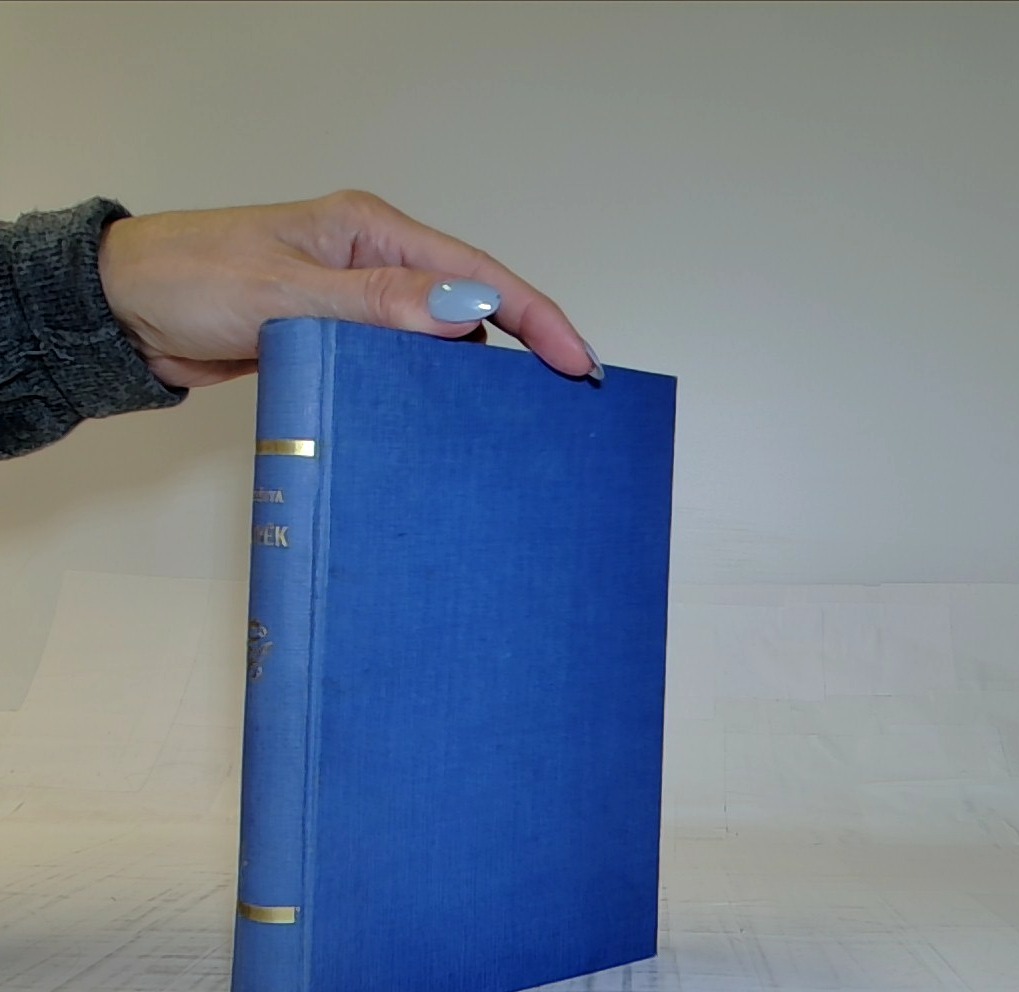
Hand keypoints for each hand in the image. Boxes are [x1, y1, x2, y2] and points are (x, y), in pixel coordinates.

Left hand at [97, 190, 599, 388]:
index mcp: (371, 232)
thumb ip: (377, 304)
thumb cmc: (192, 280)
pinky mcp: (342, 337)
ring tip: (514, 417)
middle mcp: (375, 263)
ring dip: (475, 373)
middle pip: (473, 302)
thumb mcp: (287, 292)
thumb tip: (463, 312)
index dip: (535, 314)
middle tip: (562, 396)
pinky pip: (404, 360)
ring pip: (441, 338)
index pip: (475, 274)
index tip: (575, 359)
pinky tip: (443, 417)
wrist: (128, 310)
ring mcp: (360, 302)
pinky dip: (429, 387)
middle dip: (524, 343)